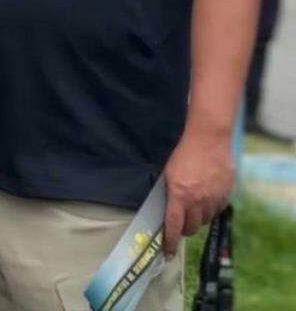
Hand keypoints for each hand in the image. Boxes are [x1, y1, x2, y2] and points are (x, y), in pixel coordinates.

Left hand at [162, 129, 233, 257]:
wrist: (209, 141)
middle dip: (184, 229)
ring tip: (193, 207)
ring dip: (197, 219)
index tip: (167, 251)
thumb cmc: (184, 155)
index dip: (170, 241)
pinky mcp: (225, 195)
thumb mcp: (169, 174)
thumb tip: (167, 210)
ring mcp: (213, 199)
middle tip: (180, 223)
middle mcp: (197, 201)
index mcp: (180, 195)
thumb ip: (170, 193)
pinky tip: (206, 199)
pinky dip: (210, 210)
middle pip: (191, 228)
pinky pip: (216, 211)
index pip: (174, 225)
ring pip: (204, 221)